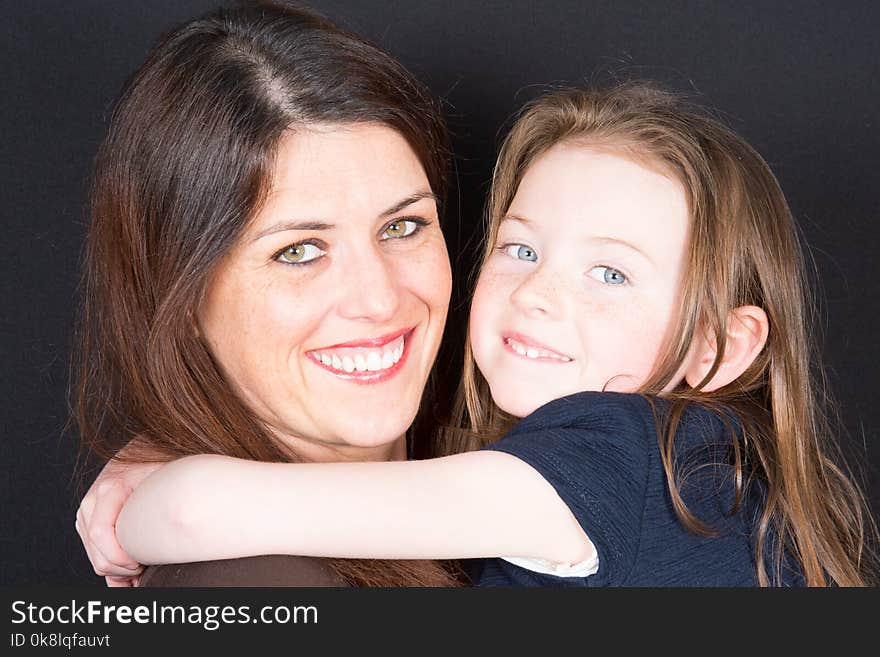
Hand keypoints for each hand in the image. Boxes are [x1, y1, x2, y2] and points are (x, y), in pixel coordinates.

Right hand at [76, 447, 163, 586]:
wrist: (151, 448)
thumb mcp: (171, 477)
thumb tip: (181, 533)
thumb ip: (172, 499)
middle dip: (125, 569)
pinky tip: (136, 567)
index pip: (100, 534)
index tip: (142, 565)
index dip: (121, 558)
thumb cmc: (164, 463)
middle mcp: (94, 500)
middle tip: (152, 565)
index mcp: (111, 487)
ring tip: (149, 562)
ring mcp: (89, 512)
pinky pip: (97, 556)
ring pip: (97, 560)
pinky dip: (116, 568)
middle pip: (99, 555)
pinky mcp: (90, 521)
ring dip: (121, 569)